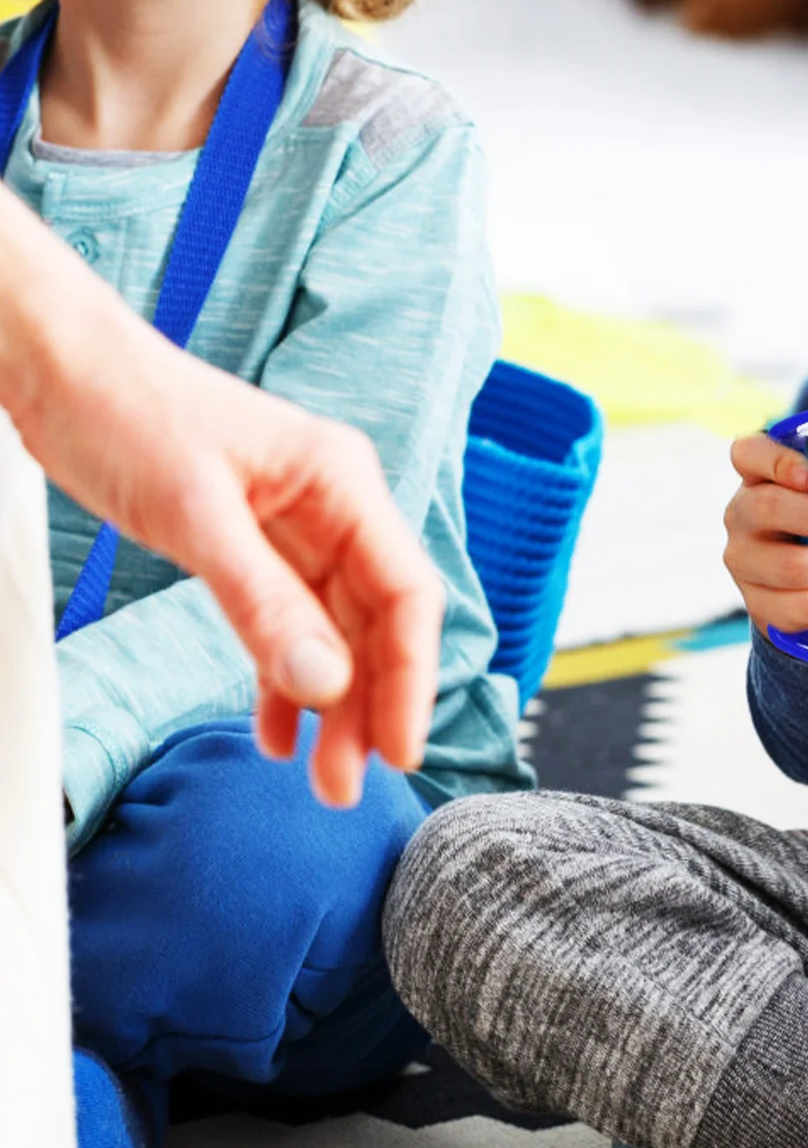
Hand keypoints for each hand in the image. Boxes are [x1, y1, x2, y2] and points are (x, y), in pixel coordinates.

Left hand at [4, 195, 442, 806]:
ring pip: (335, 634)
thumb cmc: (124, 408)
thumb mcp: (194, 514)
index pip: (405, 595)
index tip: (399, 747)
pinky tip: (276, 729)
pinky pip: (287, 626)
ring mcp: (296, 529)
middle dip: (370, 706)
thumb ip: (264, 602)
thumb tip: (326, 684)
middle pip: (376, 625)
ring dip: (331, 705)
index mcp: (343, 484)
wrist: (56, 364)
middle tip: (349, 783)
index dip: (410, 676)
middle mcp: (334, 508)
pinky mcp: (254, 547)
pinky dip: (283, 680)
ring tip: (323, 773)